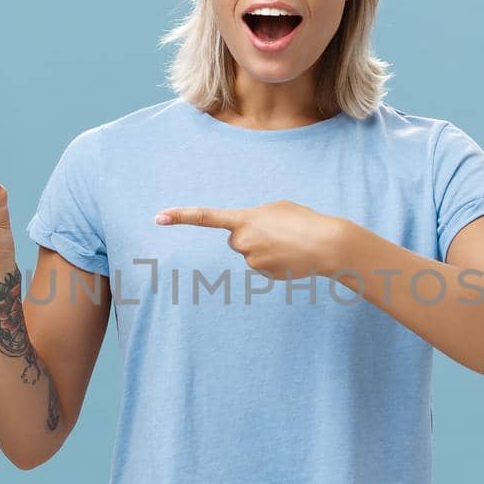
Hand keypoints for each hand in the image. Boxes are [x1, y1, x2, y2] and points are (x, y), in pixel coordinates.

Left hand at [155, 199, 346, 279]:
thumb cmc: (303, 220)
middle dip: (250, 236)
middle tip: (276, 232)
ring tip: (288, 243)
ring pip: (250, 253)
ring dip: (265, 248)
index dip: (181, 216)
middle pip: (235, 239)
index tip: (158, 217)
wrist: (325, 244)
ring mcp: (251, 261)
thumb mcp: (276, 208)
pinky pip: (262, 265)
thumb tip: (245, 234)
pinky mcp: (262, 274)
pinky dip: (274, 261)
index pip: (205, 217)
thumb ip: (255, 217)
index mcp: (243, 219)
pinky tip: (290, 256)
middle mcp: (242, 241)